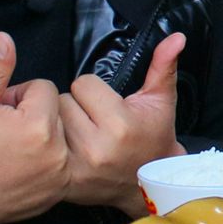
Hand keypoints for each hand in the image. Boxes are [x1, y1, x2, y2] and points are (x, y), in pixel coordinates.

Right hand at [0, 32, 69, 223]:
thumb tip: (5, 38)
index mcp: (38, 126)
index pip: (44, 88)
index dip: (18, 95)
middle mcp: (57, 152)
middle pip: (55, 112)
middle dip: (31, 114)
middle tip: (2, 130)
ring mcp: (59, 176)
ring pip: (59, 136)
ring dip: (40, 137)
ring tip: (10, 148)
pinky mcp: (58, 192)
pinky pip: (61, 163)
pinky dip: (45, 161)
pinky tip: (19, 167)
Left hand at [58, 32, 186, 214]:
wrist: (149, 186)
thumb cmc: (154, 139)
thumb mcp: (162, 102)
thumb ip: (163, 66)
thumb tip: (176, 37)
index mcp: (121, 124)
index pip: (84, 83)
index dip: (96, 91)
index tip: (108, 105)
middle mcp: (97, 147)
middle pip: (64, 101)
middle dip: (78, 106)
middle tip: (95, 120)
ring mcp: (78, 167)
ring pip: (52, 121)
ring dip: (64, 123)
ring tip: (84, 133)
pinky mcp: (65, 180)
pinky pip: (46, 146)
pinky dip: (55, 144)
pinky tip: (72, 149)